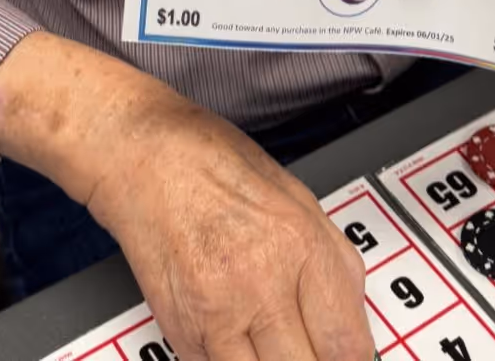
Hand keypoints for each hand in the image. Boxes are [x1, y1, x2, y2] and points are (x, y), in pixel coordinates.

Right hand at [88, 95, 372, 360]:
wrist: (139, 154)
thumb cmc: (209, 160)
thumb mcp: (293, 194)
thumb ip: (330, 260)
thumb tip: (353, 318)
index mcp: (299, 242)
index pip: (347, 344)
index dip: (354, 360)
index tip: (347, 356)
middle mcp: (261, 283)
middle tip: (307, 347)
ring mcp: (218, 313)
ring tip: (269, 342)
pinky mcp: (182, 331)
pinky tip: (236, 339)